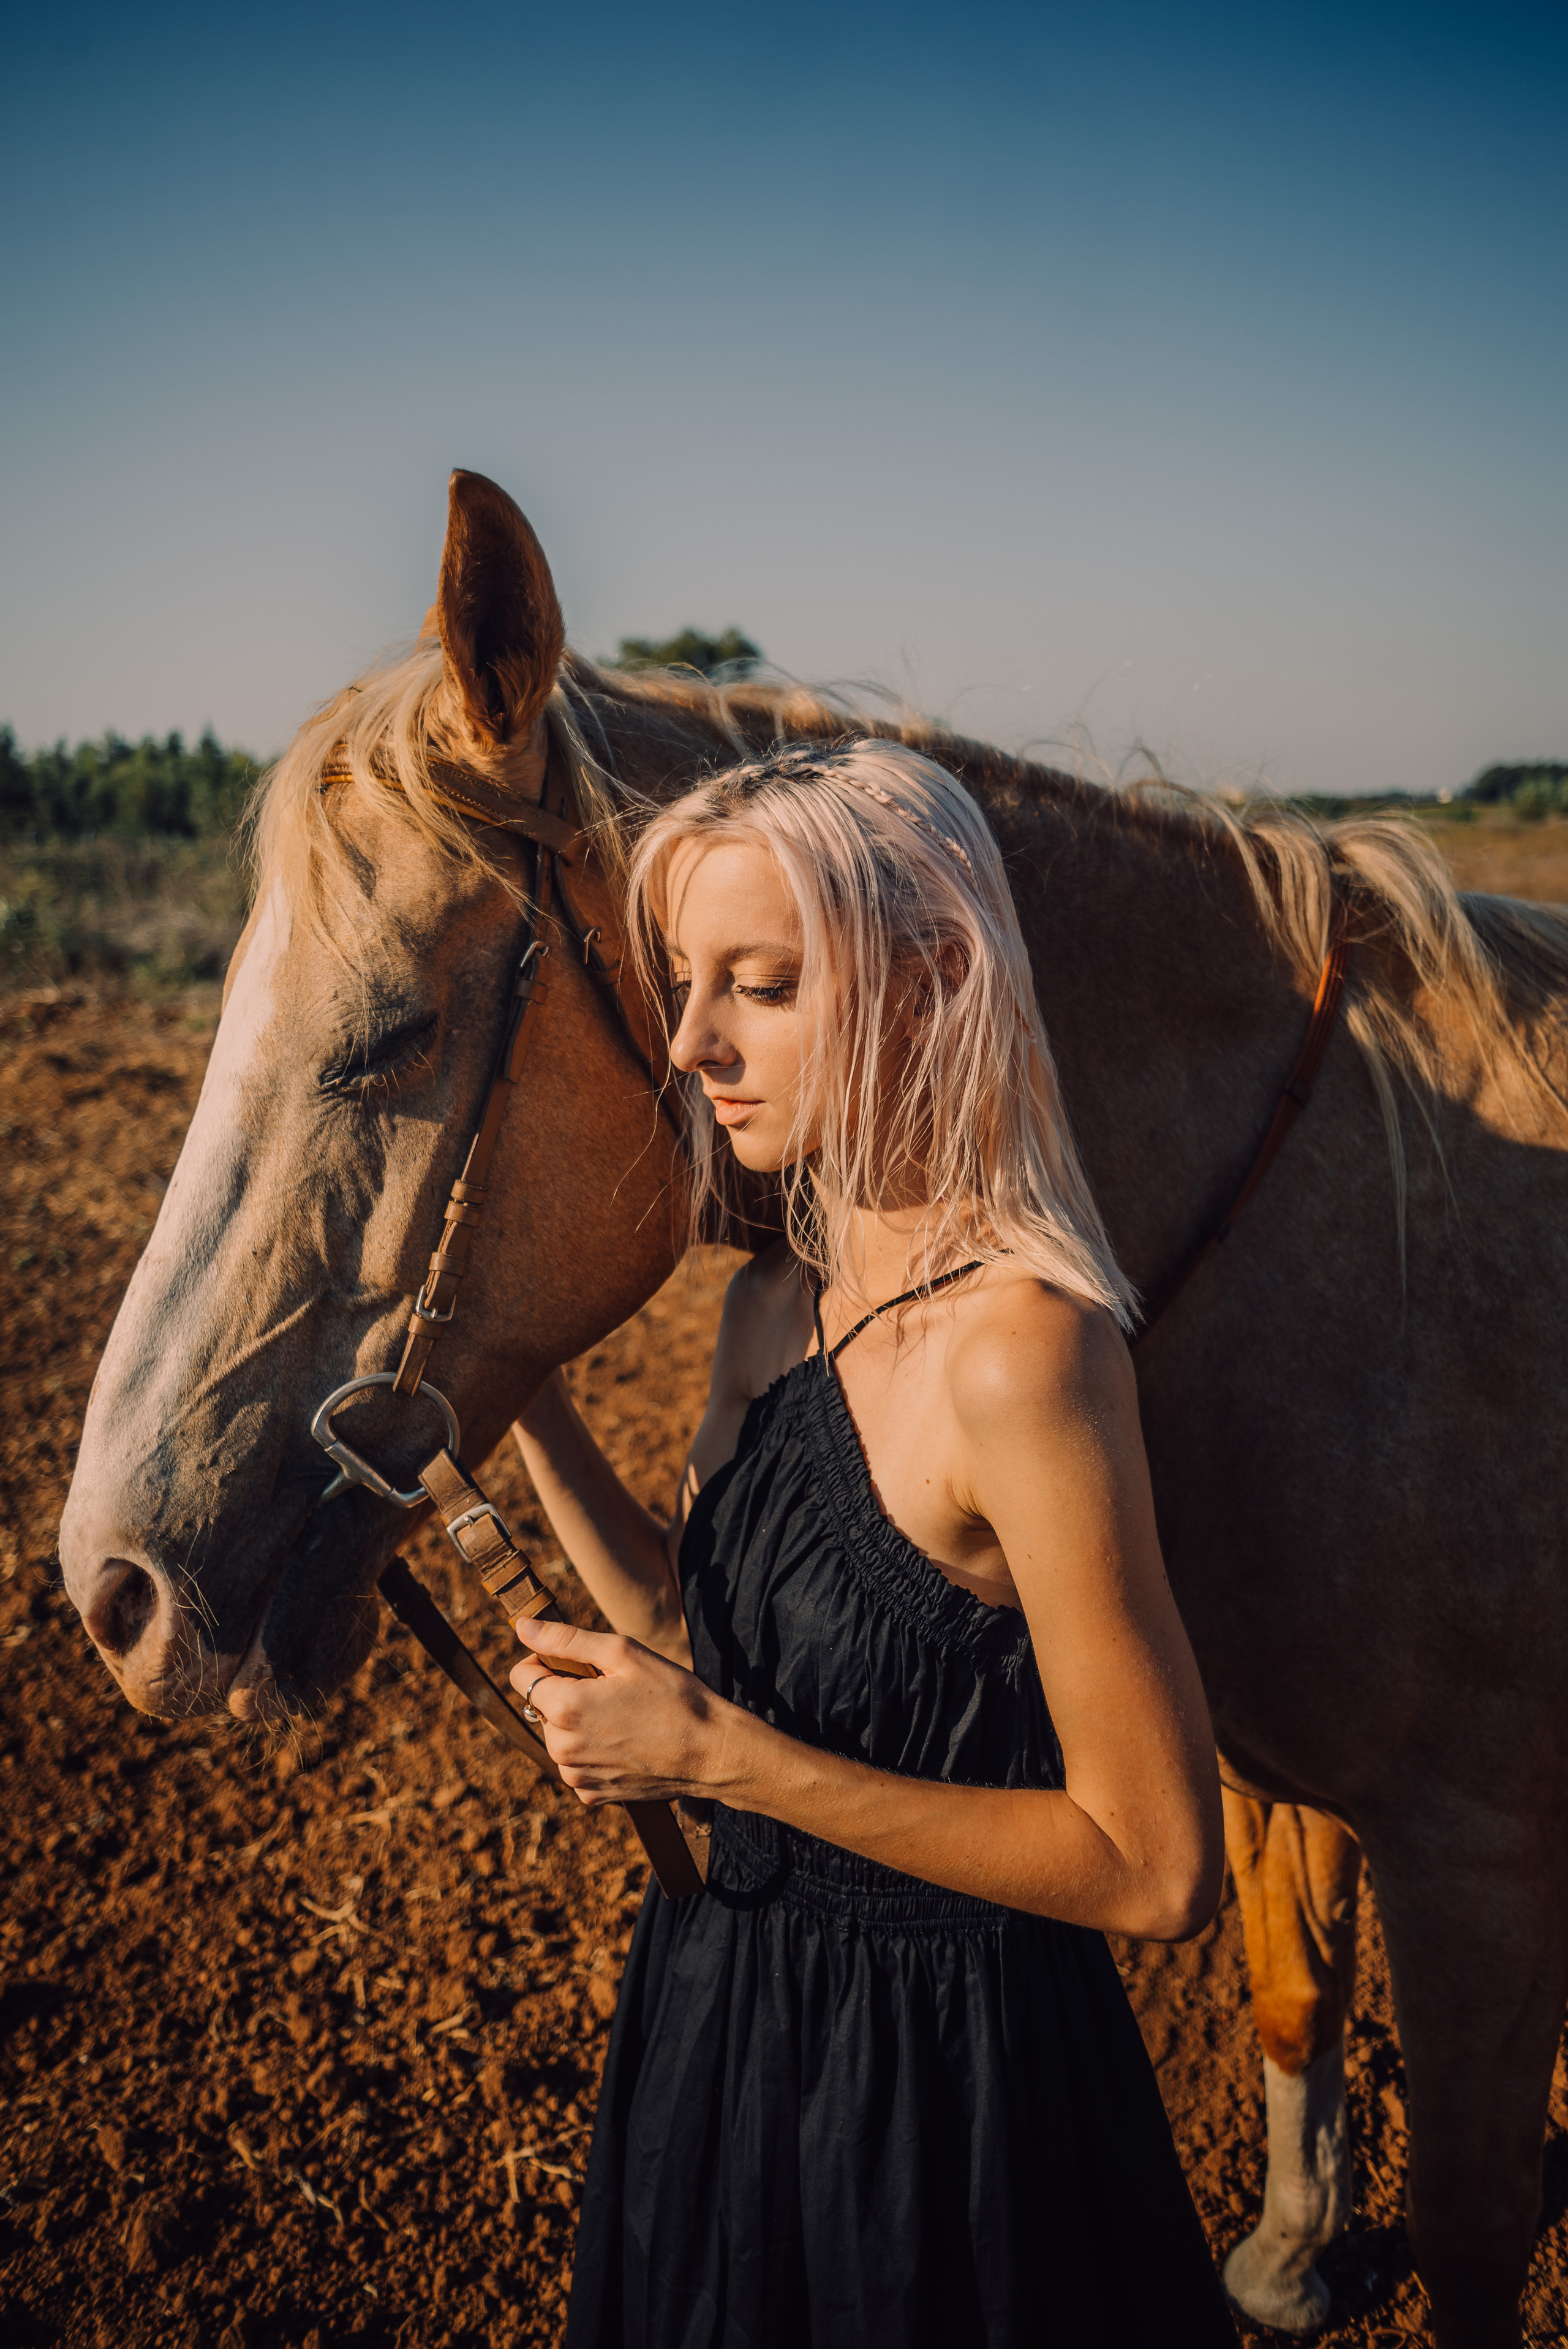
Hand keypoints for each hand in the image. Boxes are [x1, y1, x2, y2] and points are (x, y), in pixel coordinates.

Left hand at [510, 1614, 741, 1806]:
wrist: (709, 1753)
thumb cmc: (672, 1696)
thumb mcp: (623, 1653)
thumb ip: (566, 1639)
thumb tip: (523, 1627)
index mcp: (565, 1708)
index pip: (521, 1676)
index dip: (545, 1661)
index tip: (577, 1662)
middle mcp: (562, 1749)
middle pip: (540, 1707)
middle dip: (565, 1693)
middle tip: (611, 1691)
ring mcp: (575, 1777)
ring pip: (558, 1736)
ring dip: (577, 1723)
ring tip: (622, 1717)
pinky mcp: (591, 1795)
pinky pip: (575, 1764)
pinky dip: (591, 1751)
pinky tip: (624, 1743)